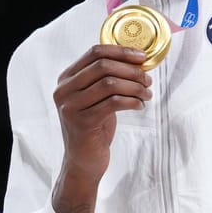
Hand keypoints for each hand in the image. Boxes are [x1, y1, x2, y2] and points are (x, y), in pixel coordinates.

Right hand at [51, 44, 150, 212]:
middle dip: (131, 70)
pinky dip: (132, 101)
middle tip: (148, 79)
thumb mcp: (96, 98)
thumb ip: (106, 78)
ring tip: (147, 93)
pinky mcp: (82, 122)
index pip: (94, 52)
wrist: (83, 160)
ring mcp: (70, 106)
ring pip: (109, 83)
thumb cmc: (94, 126)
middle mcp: (64, 90)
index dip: (121, 51)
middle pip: (103, 66)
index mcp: (66, 79)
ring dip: (135, 86)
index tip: (142, 57)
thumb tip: (138, 60)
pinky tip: (140, 105)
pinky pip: (113, 103)